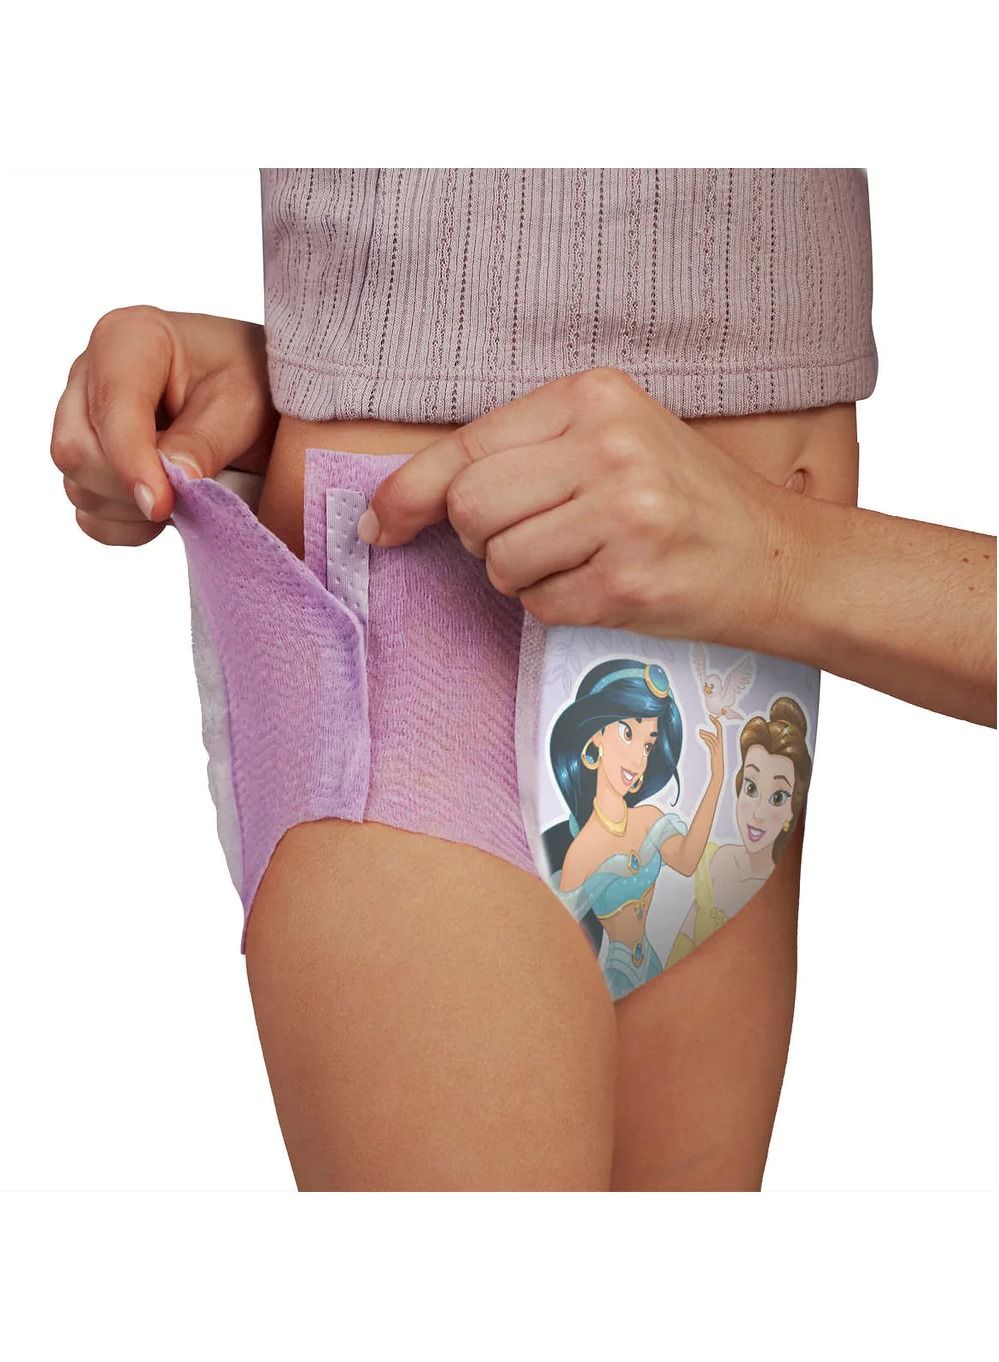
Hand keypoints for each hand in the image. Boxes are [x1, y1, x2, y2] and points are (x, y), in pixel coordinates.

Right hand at [51, 306, 276, 544]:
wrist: (260, 398)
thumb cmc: (252, 381)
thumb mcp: (243, 405)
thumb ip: (204, 442)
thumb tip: (172, 481)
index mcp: (127, 339)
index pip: (109, 409)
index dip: (130, 462)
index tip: (162, 502)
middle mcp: (92, 377)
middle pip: (75, 451)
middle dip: (130, 486)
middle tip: (188, 494)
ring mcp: (83, 422)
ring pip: (78, 485)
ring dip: (134, 508)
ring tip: (186, 494)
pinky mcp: (90, 463)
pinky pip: (88, 513)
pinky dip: (128, 526)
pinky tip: (166, 508)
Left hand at [360, 366, 786, 643]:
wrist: (779, 558)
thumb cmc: (683, 499)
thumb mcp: (613, 440)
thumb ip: (524, 453)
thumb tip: (401, 503)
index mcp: (595, 395)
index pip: (467, 446)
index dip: (410, 491)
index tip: (381, 523)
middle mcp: (608, 446)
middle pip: (470, 507)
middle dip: (479, 538)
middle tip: (530, 538)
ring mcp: (623, 515)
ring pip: (499, 562)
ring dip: (519, 577)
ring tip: (577, 561)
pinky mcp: (631, 582)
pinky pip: (539, 605)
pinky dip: (555, 606)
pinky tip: (602, 586)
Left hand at [698, 714, 724, 784]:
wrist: (719, 773)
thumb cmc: (716, 764)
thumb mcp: (713, 751)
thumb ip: (710, 744)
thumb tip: (705, 738)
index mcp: (721, 743)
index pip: (720, 730)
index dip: (716, 722)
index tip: (711, 716)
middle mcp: (721, 744)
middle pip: (719, 730)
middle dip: (715, 722)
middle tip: (709, 716)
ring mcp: (718, 748)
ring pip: (713, 737)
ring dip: (706, 733)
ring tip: (700, 731)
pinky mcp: (715, 753)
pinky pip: (711, 744)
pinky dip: (706, 739)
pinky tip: (702, 736)